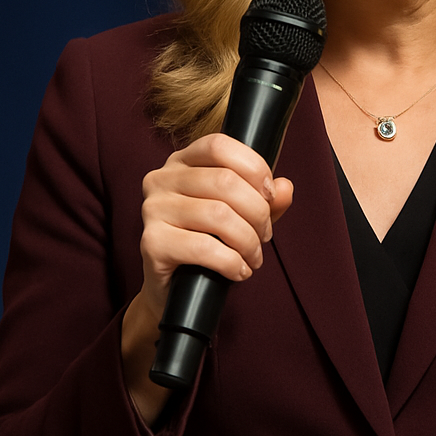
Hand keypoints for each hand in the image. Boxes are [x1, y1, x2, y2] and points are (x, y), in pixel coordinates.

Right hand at [121, 133, 294, 423]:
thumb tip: (284, 189)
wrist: (175, 291)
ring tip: (254, 256)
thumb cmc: (209, 243)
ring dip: (248, 240)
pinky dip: (232, 262)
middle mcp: (161, 179)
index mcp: (182, 161)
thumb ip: (266, 199)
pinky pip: (203, 247)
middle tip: (265, 236)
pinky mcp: (151, 243)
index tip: (269, 195)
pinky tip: (239, 271)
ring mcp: (152, 209)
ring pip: (217, 214)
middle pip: (224, 181)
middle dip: (257, 212)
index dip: (253, 166)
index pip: (219, 145)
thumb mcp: (243, 215)